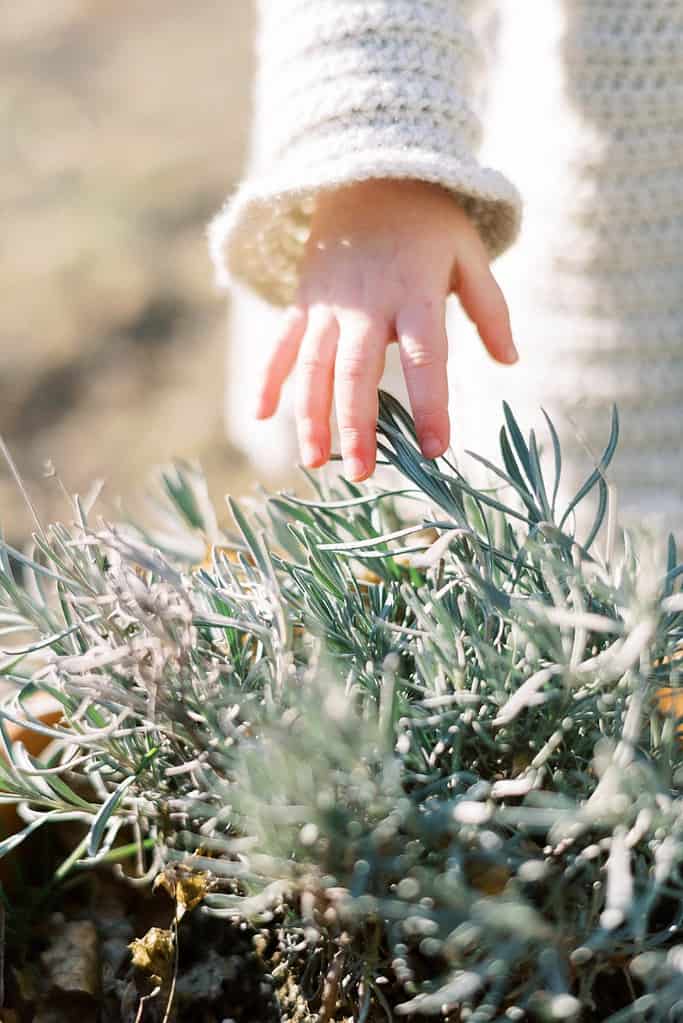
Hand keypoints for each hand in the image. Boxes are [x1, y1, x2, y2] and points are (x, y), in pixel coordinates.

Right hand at [255, 178, 517, 480]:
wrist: (368, 172)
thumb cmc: (429, 223)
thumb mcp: (469, 255)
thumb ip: (490, 309)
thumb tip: (511, 361)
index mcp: (417, 293)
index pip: (427, 358)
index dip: (430, 404)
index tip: (434, 450)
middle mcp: (367, 303)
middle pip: (357, 371)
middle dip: (357, 425)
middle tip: (363, 473)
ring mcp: (328, 303)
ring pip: (314, 366)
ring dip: (311, 415)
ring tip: (315, 461)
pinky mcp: (304, 301)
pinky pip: (282, 344)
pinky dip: (269, 378)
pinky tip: (261, 415)